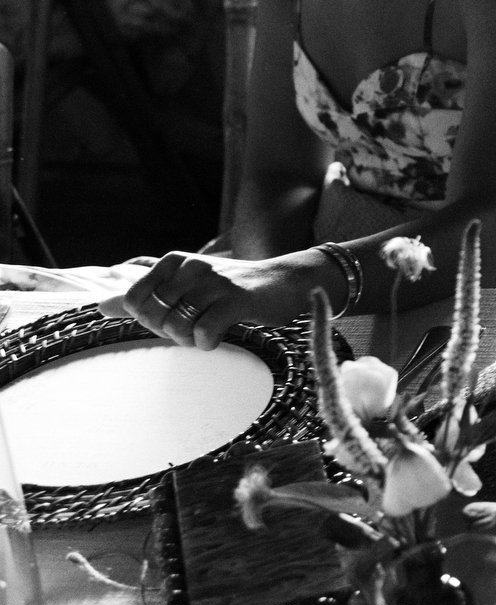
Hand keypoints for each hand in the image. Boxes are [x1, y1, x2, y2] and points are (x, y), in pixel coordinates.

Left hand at [98, 251, 322, 349]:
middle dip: (169, 332)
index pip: (134, 299)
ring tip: (206, 332)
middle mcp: (191, 266)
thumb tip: (101, 307)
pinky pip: (204, 333)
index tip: (170, 319)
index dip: (147, 320)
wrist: (285, 283)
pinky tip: (220, 336)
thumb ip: (143, 295)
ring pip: (177, 327)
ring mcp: (214, 282)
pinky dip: (208, 344)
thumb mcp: (185, 285)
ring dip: (189, 340)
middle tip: (192, 329)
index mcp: (174, 261)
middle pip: (153, 316)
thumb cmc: (230, 288)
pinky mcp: (236, 300)